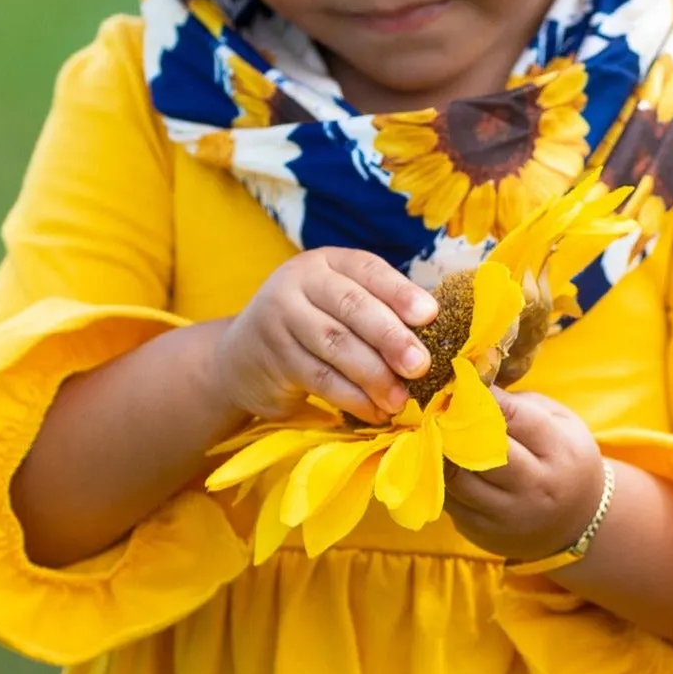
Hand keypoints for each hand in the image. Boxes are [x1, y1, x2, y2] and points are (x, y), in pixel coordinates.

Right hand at [213, 245, 434, 425]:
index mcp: (326, 262)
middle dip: (390, 337)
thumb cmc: (309, 330)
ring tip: (400, 400)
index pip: (367, 269)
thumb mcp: (336, 307)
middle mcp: (299, 282)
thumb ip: (376, 311)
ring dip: (374, 376)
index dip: (399, 292)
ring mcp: (280, 317)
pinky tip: (375, 411)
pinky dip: (353, 398)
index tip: (429, 315)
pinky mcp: (273, 356)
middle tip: (419, 366)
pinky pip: (320, 378)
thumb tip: (432, 337)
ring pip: (336, 345)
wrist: (241, 358)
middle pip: (352, 306)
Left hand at [444, 392, 604, 562]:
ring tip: (431, 431)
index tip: (459, 381)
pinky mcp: (482, 531)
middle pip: (480, 450)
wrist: (576, 522)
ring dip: (438, 451)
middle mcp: (536, 486)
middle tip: (437, 407)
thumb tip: (472, 386)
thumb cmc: (564, 459)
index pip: (512, 417)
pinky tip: (438, 460)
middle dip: (453, 425)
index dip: (479, 396)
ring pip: (456, 477)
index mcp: (560, 451)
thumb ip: (521, 405)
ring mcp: (507, 513)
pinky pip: (449, 499)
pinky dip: (438, 477)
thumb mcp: (561, 424)